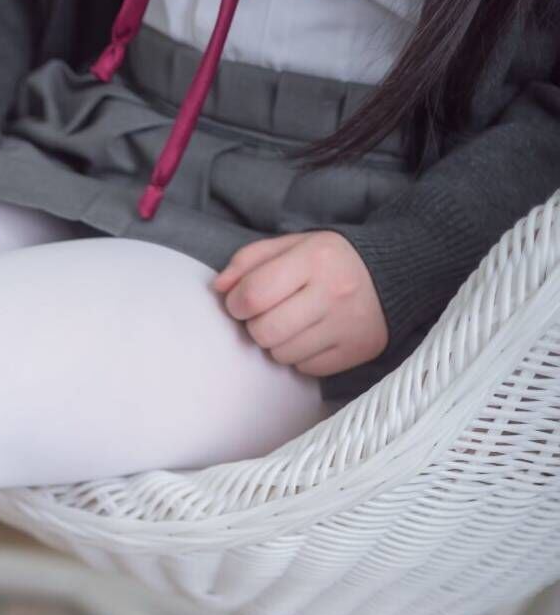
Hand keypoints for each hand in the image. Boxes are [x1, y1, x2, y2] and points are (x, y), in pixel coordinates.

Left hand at [213, 231, 386, 376]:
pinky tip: (314, 336)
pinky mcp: (356, 351)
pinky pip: (306, 368)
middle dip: (257, 326)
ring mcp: (347, 325)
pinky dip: (301, 356)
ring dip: (278, 343)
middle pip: (264, 332)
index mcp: (314, 258)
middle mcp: (333, 292)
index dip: (236, 303)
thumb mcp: (293, 245)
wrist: (395, 273)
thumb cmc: (330, 260)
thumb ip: (250, 260)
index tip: (243, 302)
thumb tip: (219, 288)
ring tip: (295, 323)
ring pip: (282, 355)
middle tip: (270, 314)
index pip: (253, 295)